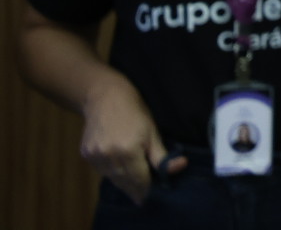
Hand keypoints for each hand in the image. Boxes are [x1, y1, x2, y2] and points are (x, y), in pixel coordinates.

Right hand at [79, 77, 182, 203]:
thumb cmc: (135, 112)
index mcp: (128, 151)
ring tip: (132, 187)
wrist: (105, 97)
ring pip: (112, 177)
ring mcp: (95, 155)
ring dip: (122, 183)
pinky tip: (119, 172)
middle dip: (134, 189)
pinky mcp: (86, 153)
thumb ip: (161, 155)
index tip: (148, 197)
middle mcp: (109, 156)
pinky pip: (101, 170)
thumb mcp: (152, 132)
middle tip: (141, 197)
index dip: (145, 188)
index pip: (139, 178)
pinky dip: (111, 173)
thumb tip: (180, 166)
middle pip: (124, 181)